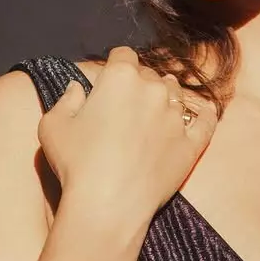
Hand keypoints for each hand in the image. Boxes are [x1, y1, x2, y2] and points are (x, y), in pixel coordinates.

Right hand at [37, 46, 217, 222]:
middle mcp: (153, 90)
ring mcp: (176, 117)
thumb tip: (78, 89)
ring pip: (175, 93)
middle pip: (149, 74)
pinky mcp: (191, 144)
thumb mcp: (53, 126)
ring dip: (166, 96)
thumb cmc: (76, 163)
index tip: (109, 81)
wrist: (108, 204)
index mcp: (120, 77)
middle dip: (138, 83)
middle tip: (126, 104)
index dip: (115, 65)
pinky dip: (205, 114)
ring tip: (157, 109)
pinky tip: (205, 111)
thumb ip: (66, 99)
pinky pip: (205, 121)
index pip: (122, 55)